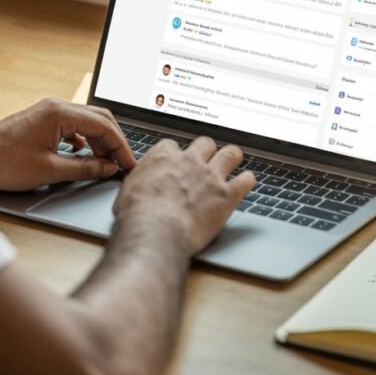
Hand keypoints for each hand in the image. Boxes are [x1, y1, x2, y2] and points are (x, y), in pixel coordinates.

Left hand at [0, 99, 136, 190]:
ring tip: (105, 164)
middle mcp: (56, 106)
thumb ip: (85, 167)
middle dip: (114, 142)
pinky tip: (83, 155)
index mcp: (60, 113)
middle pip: (99, 119)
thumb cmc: (3, 163)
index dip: (121, 147)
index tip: (129, 165)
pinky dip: (84, 139)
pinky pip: (72, 125)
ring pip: (86, 122)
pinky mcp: (42, 120)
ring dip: (99, 141)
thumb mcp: (50, 170)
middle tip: (122, 165)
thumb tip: (108, 168)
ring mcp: (48, 112)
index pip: (104, 126)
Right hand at [112, 137, 254, 254]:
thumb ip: (139, 183)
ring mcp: (210, 176)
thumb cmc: (138, 215)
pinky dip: (247, 181)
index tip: (176, 162)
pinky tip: (247, 182)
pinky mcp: (226, 195)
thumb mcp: (127, 192)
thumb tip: (136, 188)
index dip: (176, 155)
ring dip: (232, 157)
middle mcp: (189, 162)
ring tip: (233, 160)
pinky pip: (245, 180)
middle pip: (204, 144)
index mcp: (163, 158)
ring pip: (230, 154)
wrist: (156, 230)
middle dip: (206, 151)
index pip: (172, 146)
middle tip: (206, 159)